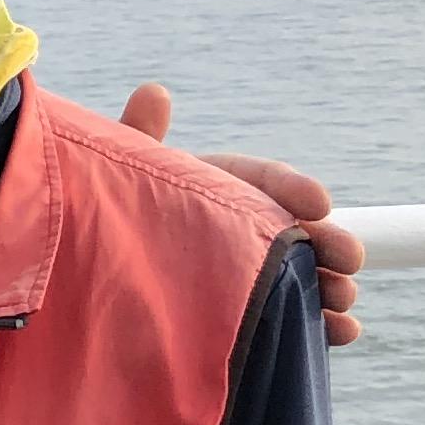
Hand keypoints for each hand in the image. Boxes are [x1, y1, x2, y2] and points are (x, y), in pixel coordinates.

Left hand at [119, 81, 363, 346]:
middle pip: (289, 231)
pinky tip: (344, 332)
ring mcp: (240, 276)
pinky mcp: (241, 319)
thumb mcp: (116, 184)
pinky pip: (286, 321)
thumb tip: (153, 92)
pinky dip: (319, 327)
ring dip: (328, 286)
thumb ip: (137, 143)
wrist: (75, 294)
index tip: (319, 202)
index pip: (259, 181)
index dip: (290, 189)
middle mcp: (233, 230)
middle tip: (349, 256)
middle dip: (324, 242)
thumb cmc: (100, 224)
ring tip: (344, 297)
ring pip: (296, 277)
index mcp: (211, 189)